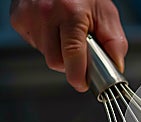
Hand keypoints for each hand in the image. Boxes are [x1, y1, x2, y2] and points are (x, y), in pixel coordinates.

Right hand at [10, 0, 127, 91]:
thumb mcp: (106, 13)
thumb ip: (115, 42)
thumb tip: (116, 66)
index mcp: (70, 12)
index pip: (72, 54)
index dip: (78, 75)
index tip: (82, 83)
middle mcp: (45, 13)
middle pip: (56, 61)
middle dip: (70, 62)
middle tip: (81, 50)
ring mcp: (28, 16)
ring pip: (45, 55)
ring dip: (59, 52)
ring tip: (67, 33)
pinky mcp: (18, 20)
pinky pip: (36, 45)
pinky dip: (47, 43)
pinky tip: (54, 29)